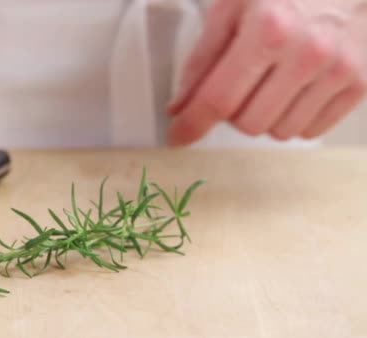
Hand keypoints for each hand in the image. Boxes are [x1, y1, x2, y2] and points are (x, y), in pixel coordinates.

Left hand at [167, 0, 366, 144]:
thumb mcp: (232, 7)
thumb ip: (202, 58)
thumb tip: (180, 107)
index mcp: (268, 30)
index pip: (219, 99)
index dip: (192, 124)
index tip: (177, 136)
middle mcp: (307, 54)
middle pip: (248, 124)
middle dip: (233, 112)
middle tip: (239, 84)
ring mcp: (338, 71)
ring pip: (279, 133)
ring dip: (264, 116)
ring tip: (270, 81)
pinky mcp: (359, 83)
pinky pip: (310, 131)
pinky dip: (293, 118)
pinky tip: (294, 88)